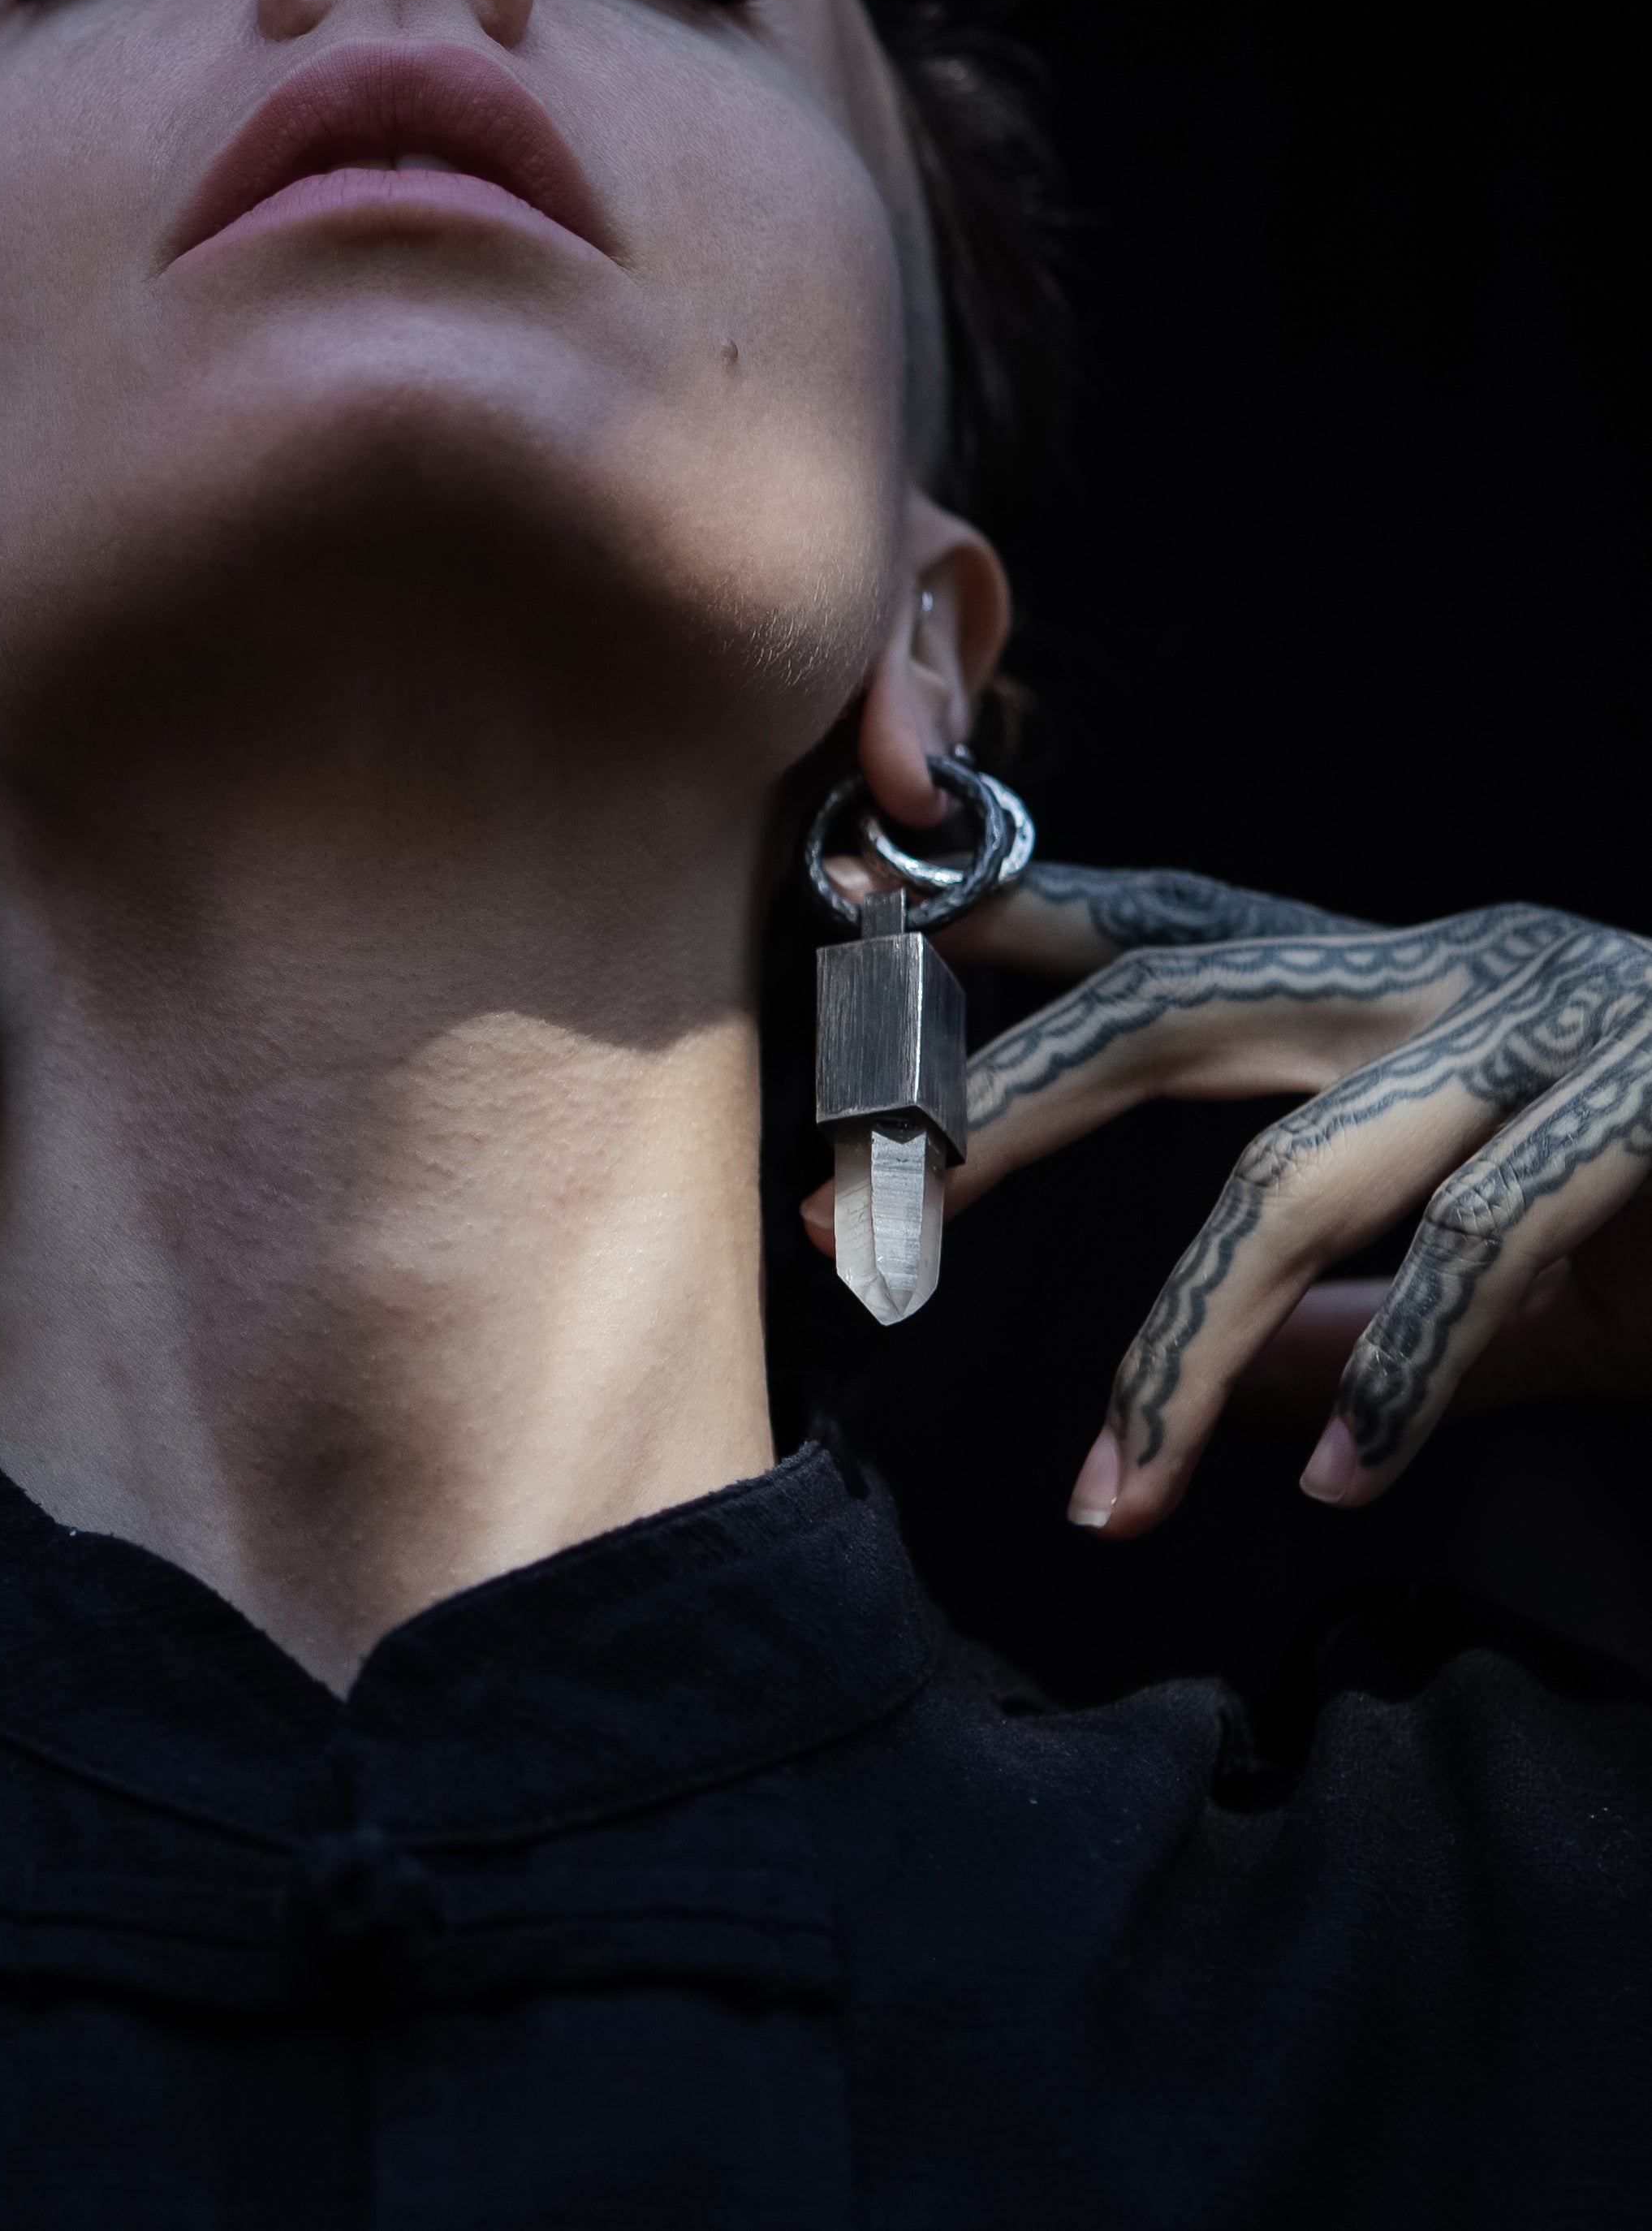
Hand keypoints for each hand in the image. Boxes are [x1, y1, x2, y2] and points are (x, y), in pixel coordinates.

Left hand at [804, 863, 1651, 1534]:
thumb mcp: (1524, 1281)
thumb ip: (1378, 1321)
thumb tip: (1243, 1396)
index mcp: (1415, 984)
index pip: (1181, 932)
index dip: (1027, 922)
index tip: (870, 921)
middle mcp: (1464, 972)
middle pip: (1171, 1007)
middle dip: (998, 1110)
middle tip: (858, 1227)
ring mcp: (1565, 1024)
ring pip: (1301, 1171)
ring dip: (1180, 1351)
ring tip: (1109, 1503)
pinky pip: (1486, 1251)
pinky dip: (1402, 1384)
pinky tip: (1338, 1489)